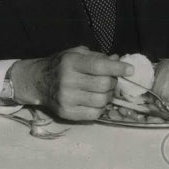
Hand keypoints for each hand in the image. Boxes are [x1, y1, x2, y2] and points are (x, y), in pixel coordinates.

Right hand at [11, 46, 133, 120]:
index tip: (130, 70)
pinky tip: (95, 101)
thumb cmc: (61, 65)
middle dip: (113, 82)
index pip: (99, 66)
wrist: (37, 81)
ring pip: (102, 100)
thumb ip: (98, 57)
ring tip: (102, 91)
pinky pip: (94, 114)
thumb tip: (118, 60)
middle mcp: (67, 81)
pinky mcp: (66, 113)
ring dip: (108, 95)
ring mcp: (66, 99)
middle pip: (104, 85)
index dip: (117, 68)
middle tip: (110, 80)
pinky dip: (100, 108)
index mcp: (71, 62)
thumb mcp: (76, 54)